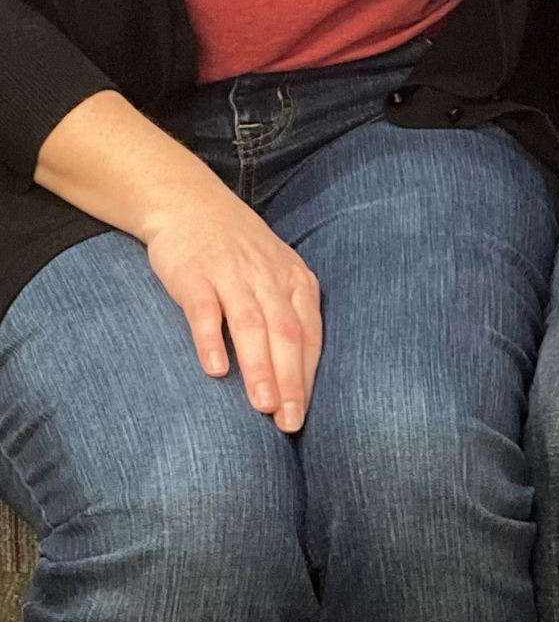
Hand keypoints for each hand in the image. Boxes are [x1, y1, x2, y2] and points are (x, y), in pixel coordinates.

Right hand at [143, 190, 321, 433]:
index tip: (301, 416)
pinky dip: (211, 339)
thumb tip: (297, 378)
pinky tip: (216, 370)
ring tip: (262, 406)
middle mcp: (267, 276)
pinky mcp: (193, 275)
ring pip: (251, 324)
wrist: (187, 200)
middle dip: (289, 380)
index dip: (306, 377)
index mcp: (293, 279)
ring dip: (259, 366)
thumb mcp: (274, 272)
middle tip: (288, 421)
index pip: (309, 334)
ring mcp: (230, 274)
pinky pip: (205, 310)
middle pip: (285, 332)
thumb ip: (288, 315)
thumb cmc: (236, 249)